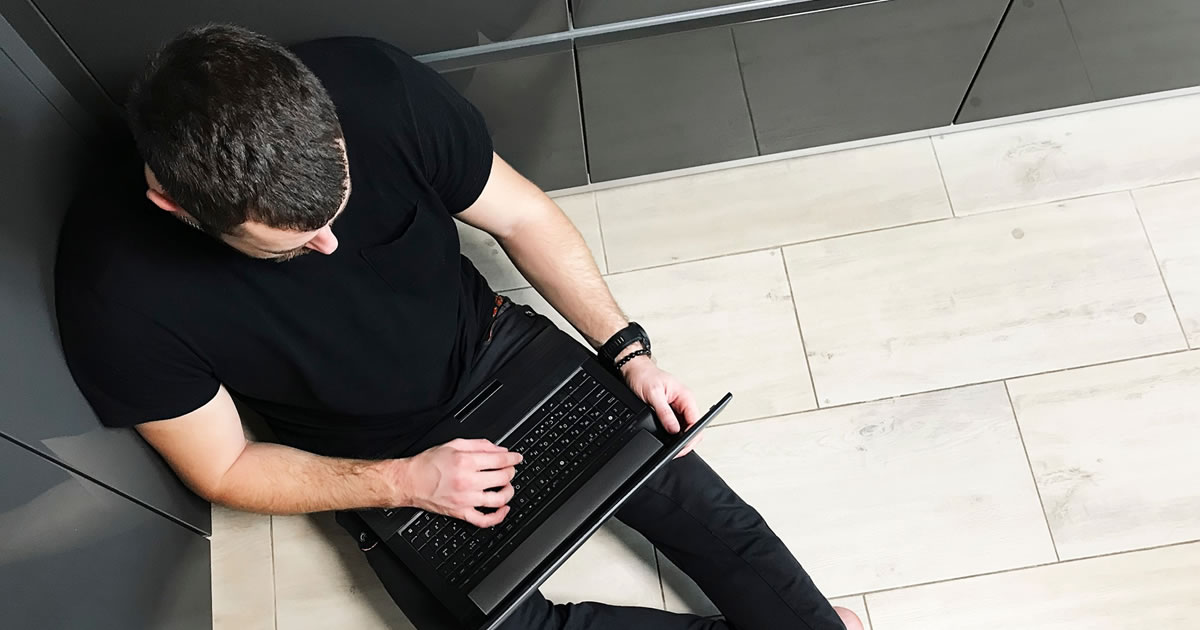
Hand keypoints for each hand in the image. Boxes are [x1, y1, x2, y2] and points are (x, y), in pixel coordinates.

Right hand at [394, 438, 521, 527]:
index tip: (517, 458)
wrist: (410, 481)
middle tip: (510, 469)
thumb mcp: (453, 444)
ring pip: (498, 499)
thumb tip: (499, 449)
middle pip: (502, 478)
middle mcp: (468, 481)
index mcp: (466, 462)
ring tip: (507, 486)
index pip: (499, 459)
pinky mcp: (461, 513)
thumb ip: (479, 445)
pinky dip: (498, 516)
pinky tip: (503, 508)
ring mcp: (466, 499)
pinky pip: (484, 520)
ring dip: (508, 492)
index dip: (513, 458)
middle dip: (511, 472)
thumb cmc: (429, 464)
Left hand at [620, 357, 703, 457]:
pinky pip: (677, 425)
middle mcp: (684, 402)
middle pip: (693, 427)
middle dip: (687, 441)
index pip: (696, 421)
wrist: (634, 369)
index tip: (682, 446)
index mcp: (686, 396)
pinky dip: (674, 434)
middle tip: (676, 452)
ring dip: (680, 438)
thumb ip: (665, 413)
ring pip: (686, 428)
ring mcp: (678, 407)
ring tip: (672, 447)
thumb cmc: (645, 376)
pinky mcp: (670, 410)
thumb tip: (674, 429)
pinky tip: (669, 439)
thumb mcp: (653, 395)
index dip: (691, 437)